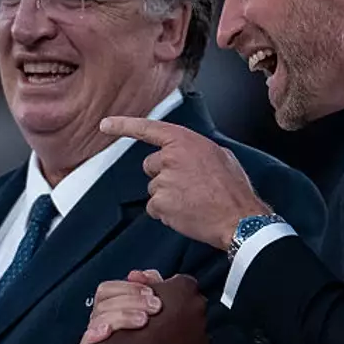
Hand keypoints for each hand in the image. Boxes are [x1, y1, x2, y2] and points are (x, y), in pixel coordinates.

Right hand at [89, 273, 207, 343]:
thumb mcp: (163, 317)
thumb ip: (156, 291)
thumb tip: (147, 273)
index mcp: (113, 310)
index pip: (108, 290)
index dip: (128, 288)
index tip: (152, 292)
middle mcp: (101, 322)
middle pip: (104, 301)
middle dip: (131, 300)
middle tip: (156, 307)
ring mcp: (96, 340)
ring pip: (97, 318)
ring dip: (121, 316)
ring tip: (144, 321)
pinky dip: (95, 334)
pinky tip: (108, 332)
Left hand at [99, 117, 269, 250]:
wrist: (239, 218)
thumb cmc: (233, 189)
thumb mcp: (220, 156)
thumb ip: (195, 151)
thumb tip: (188, 154)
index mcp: (185, 141)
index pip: (148, 129)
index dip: (124, 125)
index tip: (105, 124)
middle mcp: (171, 157)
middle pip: (150, 166)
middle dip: (164, 176)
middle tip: (188, 187)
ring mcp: (164, 181)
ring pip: (154, 189)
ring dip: (168, 197)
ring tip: (193, 202)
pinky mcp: (161, 203)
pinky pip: (154, 208)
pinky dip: (167, 213)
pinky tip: (187, 213)